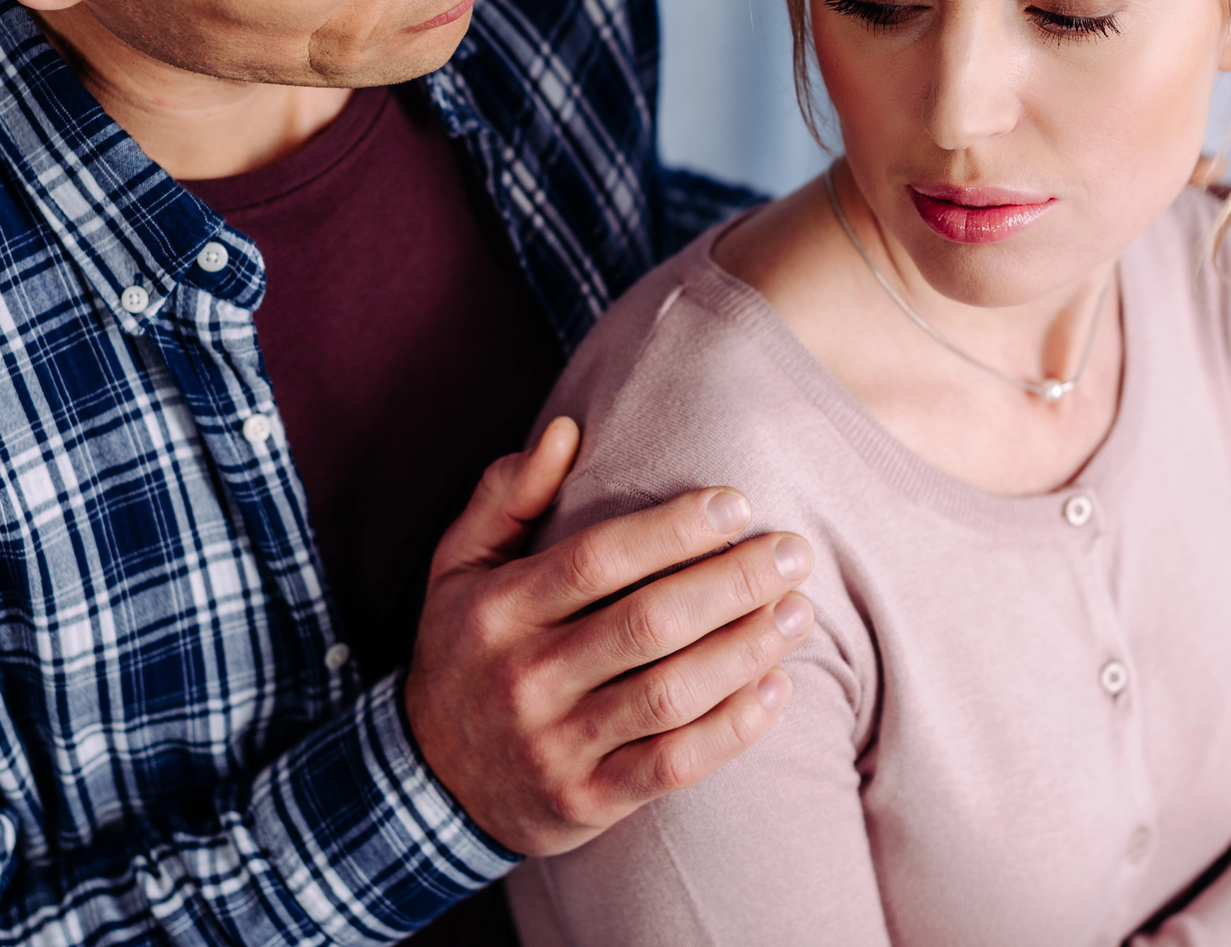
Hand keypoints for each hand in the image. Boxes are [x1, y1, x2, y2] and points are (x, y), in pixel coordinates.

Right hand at [404, 416, 816, 856]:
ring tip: (798, 610)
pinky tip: (777, 686)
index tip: (737, 504)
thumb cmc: (466, 650)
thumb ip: (507, 494)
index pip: (597, 559)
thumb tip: (567, 430)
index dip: (673, 530)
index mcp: (498, 609)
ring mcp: (557, 745)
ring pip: (670, 693)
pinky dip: (735, 727)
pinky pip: (675, 764)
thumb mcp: (458, 566)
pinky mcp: (588, 800)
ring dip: (746, 649)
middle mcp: (525, 677)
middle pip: (648, 623)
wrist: (432, 784)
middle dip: (732, 583)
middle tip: (794, 552)